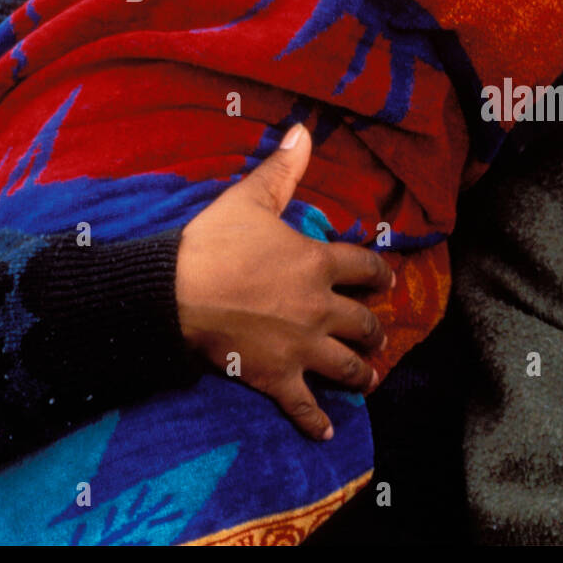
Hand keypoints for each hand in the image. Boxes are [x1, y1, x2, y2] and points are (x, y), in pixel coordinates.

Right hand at [175, 123, 393, 439]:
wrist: (175, 293)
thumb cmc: (214, 243)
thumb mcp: (250, 198)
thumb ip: (282, 169)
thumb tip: (302, 130)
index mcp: (317, 264)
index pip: (366, 268)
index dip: (379, 274)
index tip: (387, 281)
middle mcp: (320, 309)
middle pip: (363, 323)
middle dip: (373, 329)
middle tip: (376, 334)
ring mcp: (302, 347)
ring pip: (346, 366)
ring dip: (361, 372)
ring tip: (369, 376)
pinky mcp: (277, 378)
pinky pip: (303, 405)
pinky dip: (316, 422)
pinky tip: (327, 432)